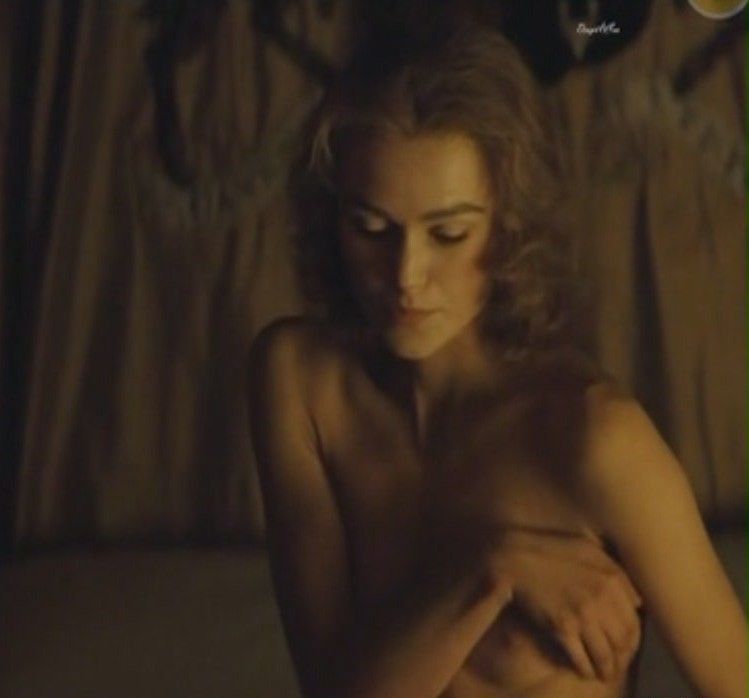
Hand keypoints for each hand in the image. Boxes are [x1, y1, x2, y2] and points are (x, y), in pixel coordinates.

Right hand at [489, 526, 642, 681]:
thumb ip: (616, 573)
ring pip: (605, 654)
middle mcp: (601, 598)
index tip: (627, 647)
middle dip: (623, 658)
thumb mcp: (588, 550)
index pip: (634, 620)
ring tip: (605, 674)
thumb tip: (637, 602)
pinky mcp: (562, 628)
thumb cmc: (551, 550)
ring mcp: (582, 615)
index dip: (633, 639)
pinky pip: (581, 658)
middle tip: (617, 664)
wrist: (516, 559)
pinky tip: (586, 672)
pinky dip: (586, 670)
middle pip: (623, 640)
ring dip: (607, 669)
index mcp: (610, 579)